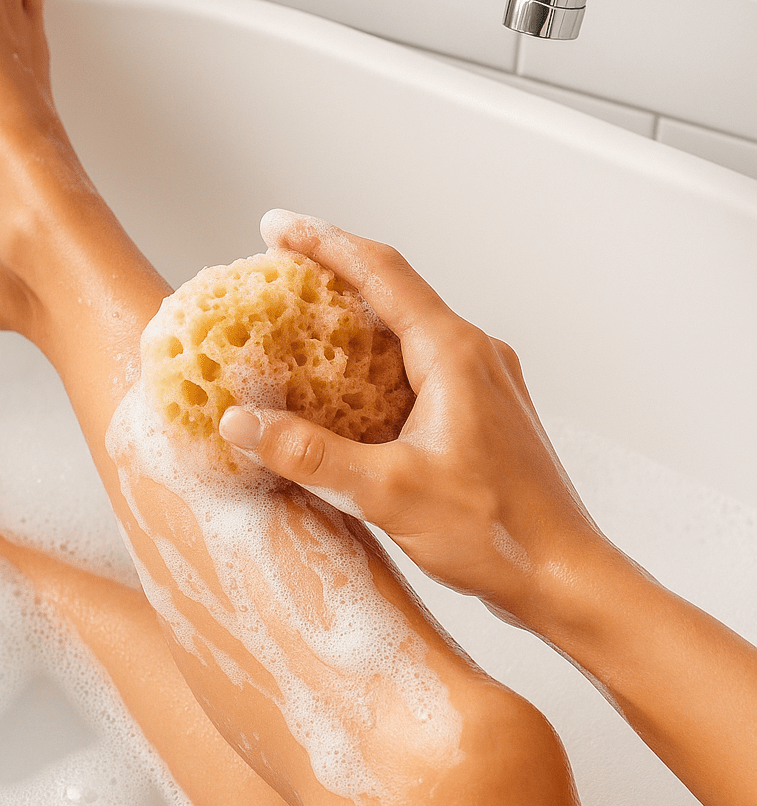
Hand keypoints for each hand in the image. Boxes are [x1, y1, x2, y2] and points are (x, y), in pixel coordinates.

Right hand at [219, 210, 605, 628]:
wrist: (564, 577)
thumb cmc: (497, 533)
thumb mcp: (388, 492)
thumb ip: (310, 455)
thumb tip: (241, 424)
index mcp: (455, 355)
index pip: (381, 272)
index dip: (323, 242)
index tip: (276, 228)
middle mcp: (474, 354)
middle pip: (394, 290)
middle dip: (333, 274)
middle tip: (278, 272)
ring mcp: (483, 381)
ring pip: (408, 327)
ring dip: (355, 319)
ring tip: (303, 324)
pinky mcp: (481, 411)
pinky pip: (421, 363)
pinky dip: (377, 359)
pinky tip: (348, 386)